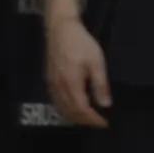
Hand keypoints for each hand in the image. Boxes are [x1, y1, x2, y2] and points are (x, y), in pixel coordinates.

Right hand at [44, 14, 110, 130]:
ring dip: (74, 116)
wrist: (60, 29)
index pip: (82, 109)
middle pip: (70, 111)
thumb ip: (100, 85)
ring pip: (61, 107)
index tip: (104, 123)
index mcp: (71, 84)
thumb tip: (105, 105)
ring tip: (87, 118)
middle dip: (84, 120)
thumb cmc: (81, 43)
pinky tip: (72, 107)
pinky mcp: (49, 79)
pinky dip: (65, 109)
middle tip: (97, 123)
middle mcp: (59, 87)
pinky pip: (56, 100)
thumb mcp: (96, 62)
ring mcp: (52, 83)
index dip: (93, 119)